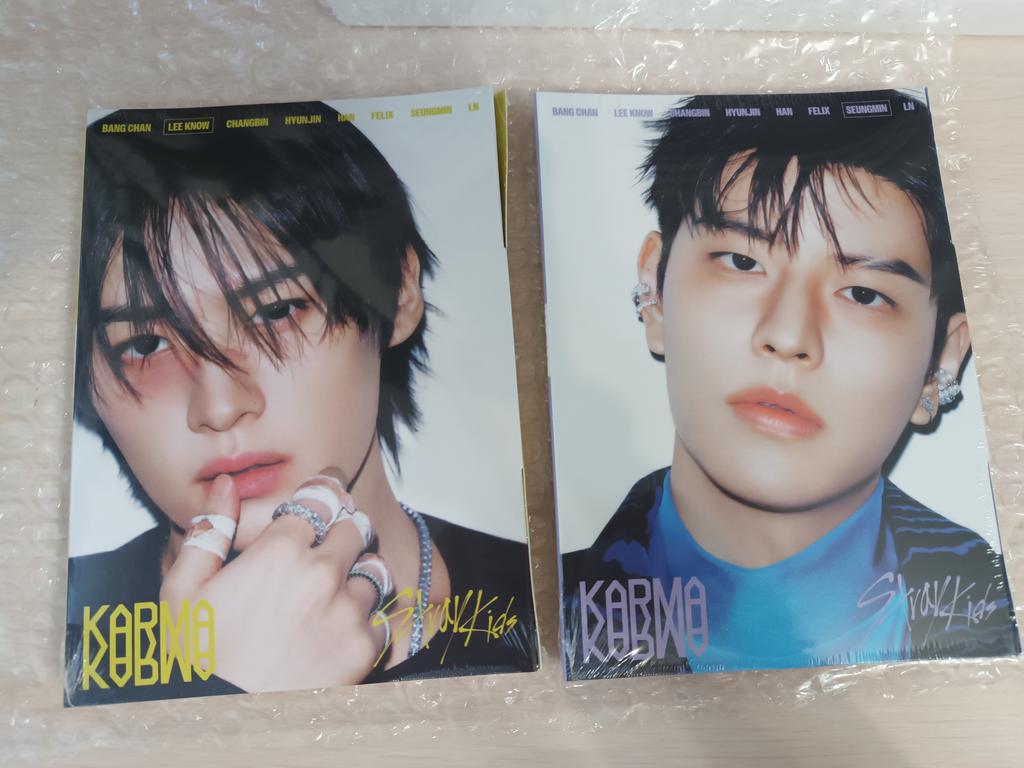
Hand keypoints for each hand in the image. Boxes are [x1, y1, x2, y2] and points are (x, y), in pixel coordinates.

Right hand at [159, 467, 391, 692]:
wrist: (222, 725)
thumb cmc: (196, 664)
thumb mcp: (182, 595)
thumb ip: (208, 532)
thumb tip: (226, 486)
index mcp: (278, 551)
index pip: (321, 495)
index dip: (327, 485)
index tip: (332, 482)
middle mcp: (322, 572)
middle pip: (355, 525)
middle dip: (344, 526)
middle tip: (332, 539)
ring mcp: (349, 610)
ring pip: (375, 567)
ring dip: (360, 571)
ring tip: (337, 588)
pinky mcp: (366, 647)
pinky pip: (382, 615)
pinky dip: (368, 617)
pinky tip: (343, 627)